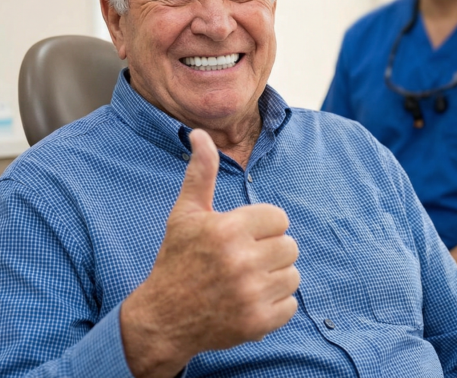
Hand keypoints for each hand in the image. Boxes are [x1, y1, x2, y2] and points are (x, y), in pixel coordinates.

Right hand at [120, 129, 300, 377]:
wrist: (163, 319)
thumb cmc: (176, 261)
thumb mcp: (185, 214)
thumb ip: (201, 173)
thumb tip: (200, 134)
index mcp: (228, 229)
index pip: (279, 219)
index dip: (262, 227)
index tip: (241, 237)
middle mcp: (242, 261)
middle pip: (290, 246)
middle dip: (269, 251)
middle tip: (243, 261)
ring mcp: (251, 294)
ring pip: (293, 275)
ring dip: (274, 278)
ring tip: (246, 281)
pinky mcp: (258, 323)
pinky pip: (291, 305)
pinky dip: (275, 305)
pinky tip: (249, 301)